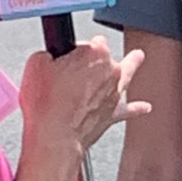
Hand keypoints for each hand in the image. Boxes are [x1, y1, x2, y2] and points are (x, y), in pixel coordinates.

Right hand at [19, 39, 149, 156]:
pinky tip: (144, 107)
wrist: (55, 138)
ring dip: (132, 64)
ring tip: (139, 56)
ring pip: (127, 73)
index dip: (73, 51)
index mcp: (93, 53)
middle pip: (106, 56)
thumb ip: (48, 54)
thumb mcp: (36, 65)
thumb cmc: (46, 103)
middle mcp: (110, 70)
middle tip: (77, 71)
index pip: (86, 42)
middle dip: (92, 61)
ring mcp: (114, 93)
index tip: (64, 60)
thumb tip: (51, 58)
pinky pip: (129, 110)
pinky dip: (137, 108)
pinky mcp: (112, 114)